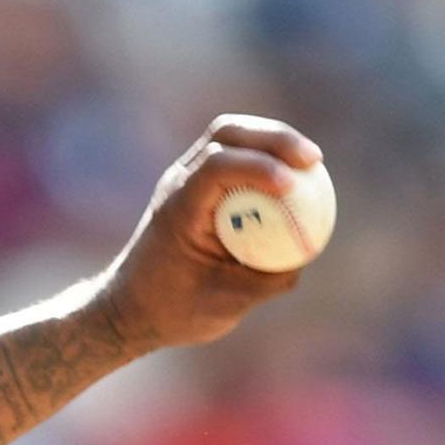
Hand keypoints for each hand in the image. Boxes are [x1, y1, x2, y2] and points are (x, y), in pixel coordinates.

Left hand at [86, 115, 325, 357]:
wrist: (131, 308)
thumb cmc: (171, 311)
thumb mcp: (221, 307)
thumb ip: (264, 284)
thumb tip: (304, 257)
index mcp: (178, 209)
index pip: (216, 165)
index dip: (258, 166)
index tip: (291, 186)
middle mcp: (179, 183)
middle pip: (228, 134)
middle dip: (275, 139)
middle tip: (313, 160)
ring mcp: (186, 178)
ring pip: (231, 135)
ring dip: (273, 140)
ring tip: (310, 162)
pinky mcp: (198, 185)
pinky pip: (235, 156)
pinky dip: (265, 157)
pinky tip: (295, 176)